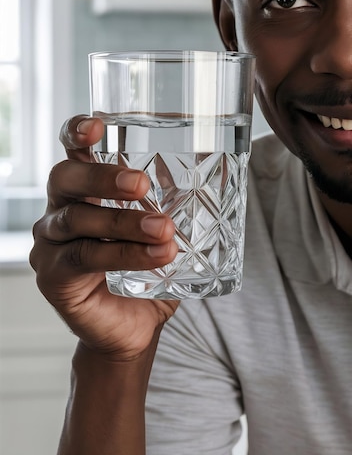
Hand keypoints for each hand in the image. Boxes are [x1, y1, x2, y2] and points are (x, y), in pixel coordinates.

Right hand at [30, 115, 178, 361]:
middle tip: (141, 184)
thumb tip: (215, 174)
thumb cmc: (145, 272)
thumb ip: (172, 203)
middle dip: (102, 175)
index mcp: (83, 191)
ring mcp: (51, 243)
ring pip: (78, 219)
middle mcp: (60, 210)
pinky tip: (157, 255)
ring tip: (164, 229)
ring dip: (124, 221)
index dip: (77, 132)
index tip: (97, 125)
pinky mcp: (54, 276)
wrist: (134, 329)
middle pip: (65, 178)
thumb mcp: (159, 230)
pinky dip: (125, 254)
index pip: (72, 152)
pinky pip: (86, 257)